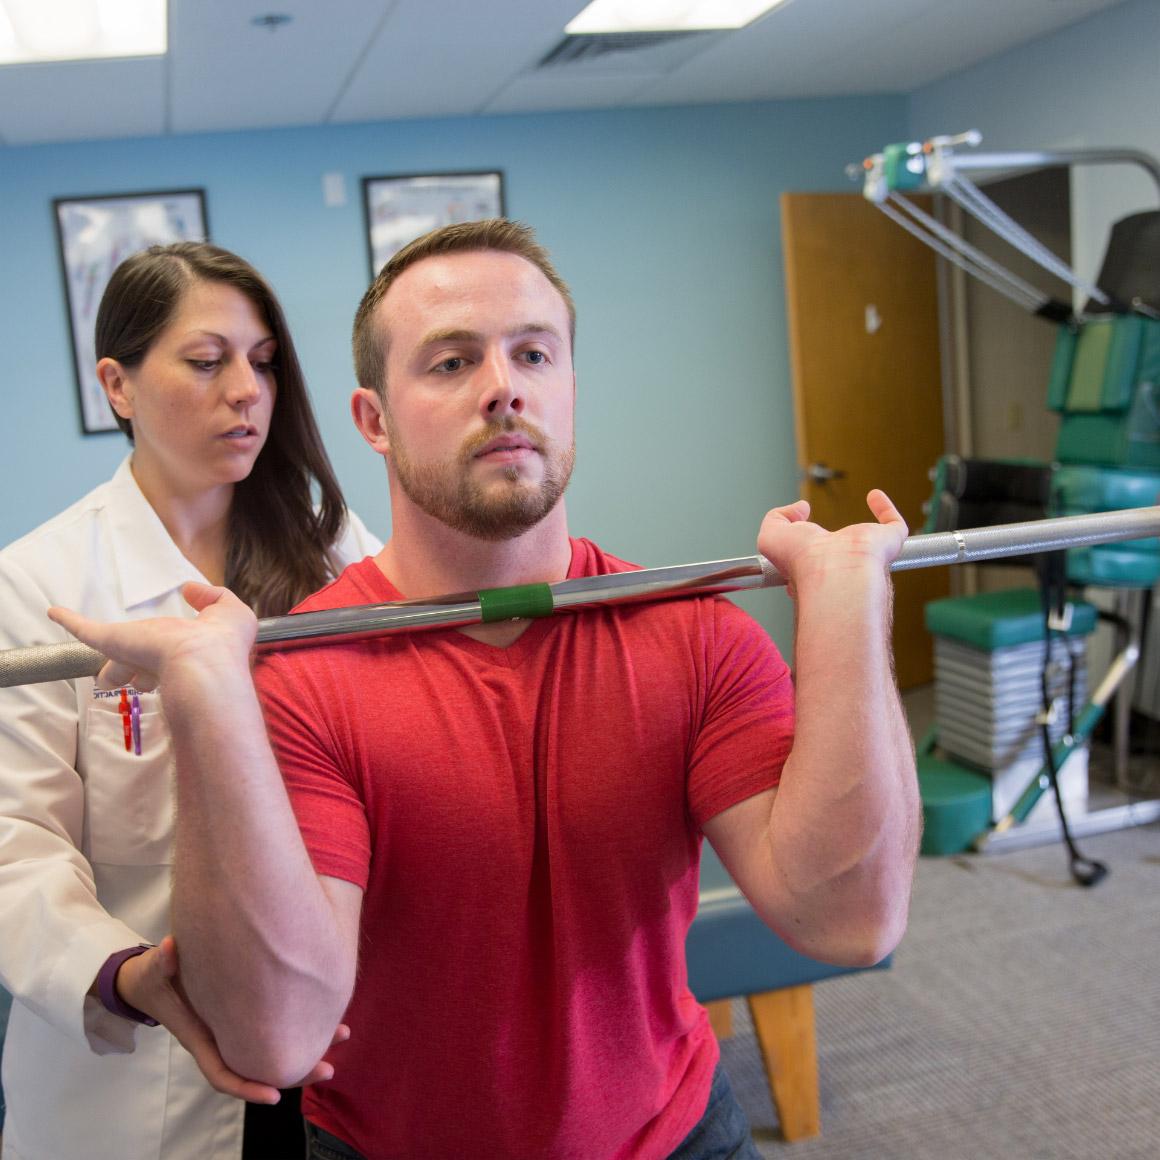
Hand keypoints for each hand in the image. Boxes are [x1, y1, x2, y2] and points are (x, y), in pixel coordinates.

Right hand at [48, 582, 256, 691]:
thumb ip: (214, 599)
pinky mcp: (112, 642)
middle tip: (131, 678)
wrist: (203, 662)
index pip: (170, 656)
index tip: (168, 660)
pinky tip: (56, 612)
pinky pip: (87, 631)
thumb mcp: (232, 612)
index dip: (169, 658)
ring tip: (105, 676)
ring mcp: (134, 653)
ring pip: (115, 665)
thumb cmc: (223, 641)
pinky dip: (71, 621)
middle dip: (137, 673)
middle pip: (140, 667)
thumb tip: (189, 588)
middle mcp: (159, 659)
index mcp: (185, 653)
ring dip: (113, 668)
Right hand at [115, 936, 349, 1101]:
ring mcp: (237, 1029)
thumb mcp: (156, 968)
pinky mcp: (248, 1015)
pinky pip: (276, 1027)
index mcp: (201, 1036)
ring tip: (343, 1034)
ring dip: (310, 1045)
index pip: (224, 1074)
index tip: (275, 1095)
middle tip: (329, 1069)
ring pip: (273, 1048)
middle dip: (295, 1073)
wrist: (153, 979)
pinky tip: (330, 1013)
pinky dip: (303, 1023)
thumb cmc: (156, 976)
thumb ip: (162, 961)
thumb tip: (170, 949)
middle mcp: (223, 1039)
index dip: (248, 1087)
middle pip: (260, 1068)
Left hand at [756, 489, 907, 598]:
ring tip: (857, 518)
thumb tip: (799, 507)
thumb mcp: (770, 537)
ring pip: (869, 544)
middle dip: (836, 545)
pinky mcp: (887, 542)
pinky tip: (874, 495)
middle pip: (841, 555)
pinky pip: (893, 526)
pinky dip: (886, 510)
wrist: (832, 570)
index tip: (800, 535)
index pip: (809, 562)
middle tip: (828, 533)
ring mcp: (864, 555)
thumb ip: (776, 518)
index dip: (803, 549)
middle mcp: (840, 564)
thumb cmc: (802, 562)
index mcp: (812, 568)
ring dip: (865, 530)